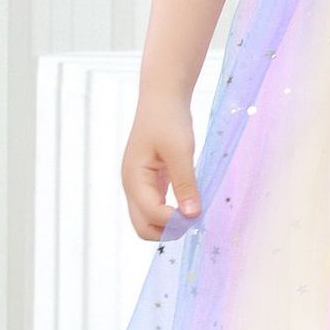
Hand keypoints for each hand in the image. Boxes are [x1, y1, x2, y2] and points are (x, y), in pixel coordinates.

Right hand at [122, 96, 200, 238]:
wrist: (163, 99)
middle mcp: (131, 186)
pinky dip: (170, 213)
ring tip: (193, 211)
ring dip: (169, 224)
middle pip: (142, 226)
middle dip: (167, 230)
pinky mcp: (149, 182)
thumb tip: (192, 216)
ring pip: (148, 220)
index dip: (174, 221)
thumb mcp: (181, 151)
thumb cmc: (169, 120)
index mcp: (134, 178)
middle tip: (194, 219)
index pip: (150, 214)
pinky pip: (156, 207)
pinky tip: (188, 204)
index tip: (198, 214)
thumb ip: (185, 184)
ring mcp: (138, 186)